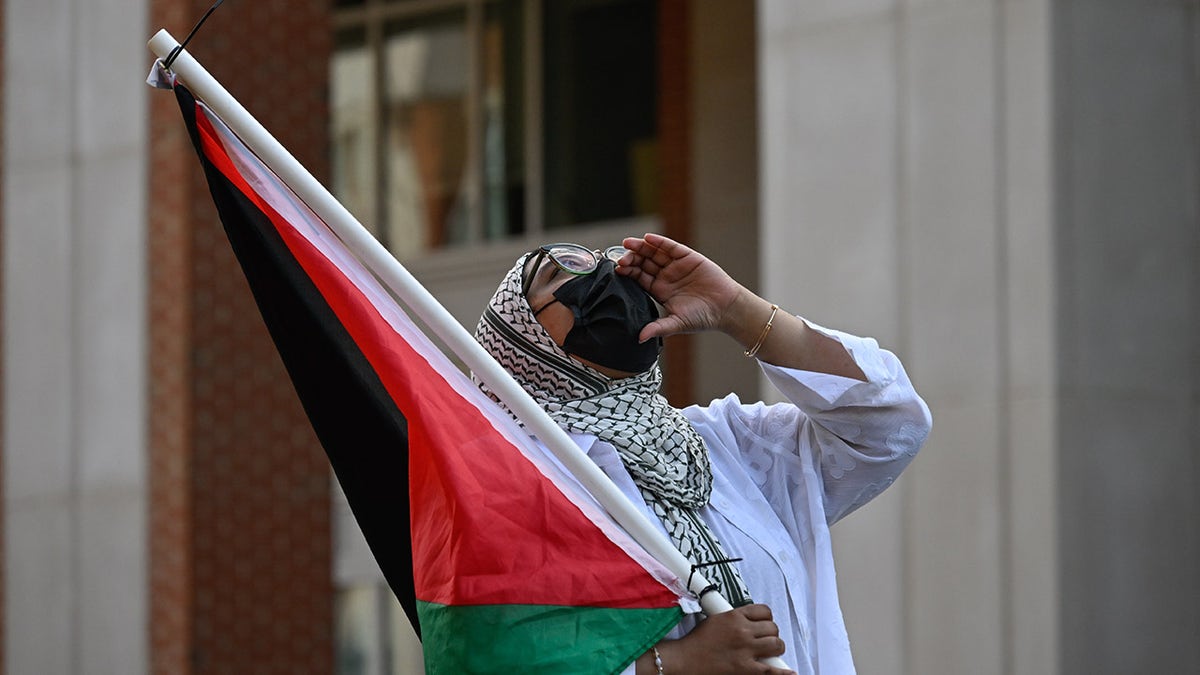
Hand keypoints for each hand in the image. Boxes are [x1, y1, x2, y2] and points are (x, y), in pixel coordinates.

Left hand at [616, 233, 748, 342]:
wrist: (726, 308)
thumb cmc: (702, 318)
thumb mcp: (677, 323)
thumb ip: (658, 328)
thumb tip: (639, 338)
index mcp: (659, 290)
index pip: (639, 278)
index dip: (628, 272)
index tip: (618, 269)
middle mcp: (665, 276)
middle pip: (643, 263)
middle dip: (631, 259)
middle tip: (621, 258)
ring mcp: (676, 265)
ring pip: (654, 253)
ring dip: (641, 247)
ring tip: (628, 244)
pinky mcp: (688, 257)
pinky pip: (671, 247)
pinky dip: (660, 242)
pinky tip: (648, 239)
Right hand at [644, 604, 794, 674]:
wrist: (685, 660)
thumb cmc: (696, 642)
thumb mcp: (714, 620)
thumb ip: (733, 618)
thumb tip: (747, 622)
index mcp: (734, 616)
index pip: (763, 611)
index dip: (767, 618)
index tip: (765, 623)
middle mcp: (743, 631)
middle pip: (772, 627)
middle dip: (771, 633)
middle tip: (765, 639)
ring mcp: (746, 651)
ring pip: (776, 644)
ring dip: (776, 648)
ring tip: (770, 652)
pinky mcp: (746, 669)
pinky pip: (772, 670)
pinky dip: (783, 671)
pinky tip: (789, 671)